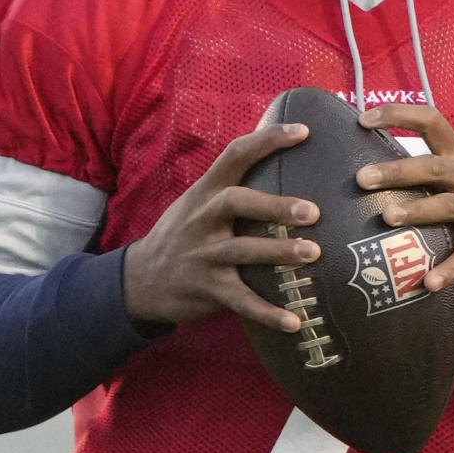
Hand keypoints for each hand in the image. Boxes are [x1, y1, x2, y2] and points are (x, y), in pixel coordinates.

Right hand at [123, 122, 320, 330]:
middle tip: (312, 212)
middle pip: (236, 202)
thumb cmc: (183, 235)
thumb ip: (231, 188)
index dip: (268, 140)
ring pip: (242, 250)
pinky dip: (268, 313)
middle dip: (274, 205)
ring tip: (313, 254)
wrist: (140, 280)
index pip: (235, 155)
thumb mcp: (197, 204)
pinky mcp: (207, 289)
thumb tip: (283, 167)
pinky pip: (241, 301)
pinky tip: (295, 322)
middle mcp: (202, 219)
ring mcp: (203, 255)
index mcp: (205, 192)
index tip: (303, 131)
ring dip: (279, 253)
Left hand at [355, 105, 453, 286]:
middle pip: (433, 167)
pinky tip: (427, 283)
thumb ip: (428, 166)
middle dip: (397, 171)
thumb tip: (370, 167)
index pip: (431, 121)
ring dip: (417, 210)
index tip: (363, 118)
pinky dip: (448, 269)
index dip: (398, 115)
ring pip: (447, 206)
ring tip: (387, 217)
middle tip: (361, 178)